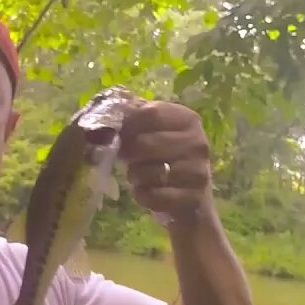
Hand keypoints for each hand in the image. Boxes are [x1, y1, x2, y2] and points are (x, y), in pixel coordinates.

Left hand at [118, 101, 212, 221]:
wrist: (188, 195)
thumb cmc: (163, 157)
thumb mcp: (152, 131)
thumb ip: (133, 116)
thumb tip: (106, 106)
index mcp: (187, 119)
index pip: (149, 113)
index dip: (126, 124)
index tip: (117, 133)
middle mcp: (197, 143)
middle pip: (145, 144)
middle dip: (128, 153)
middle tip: (126, 157)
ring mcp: (198, 172)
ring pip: (149, 173)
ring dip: (135, 176)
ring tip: (139, 175)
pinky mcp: (193, 198)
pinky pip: (153, 196)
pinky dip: (142, 196)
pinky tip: (146, 191)